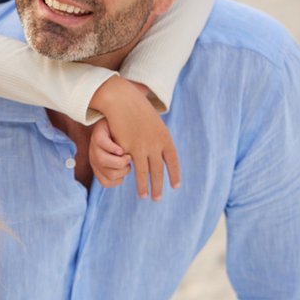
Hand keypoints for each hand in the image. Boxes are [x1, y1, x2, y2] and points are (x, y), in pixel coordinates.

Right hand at [89, 75, 180, 200]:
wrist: (123, 100)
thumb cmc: (138, 109)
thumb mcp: (154, 123)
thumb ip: (159, 137)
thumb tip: (162, 148)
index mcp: (165, 138)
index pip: (173, 161)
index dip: (174, 175)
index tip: (175, 186)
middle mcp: (155, 145)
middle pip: (159, 170)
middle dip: (158, 186)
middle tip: (157, 198)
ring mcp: (141, 147)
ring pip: (144, 172)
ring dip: (144, 186)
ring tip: (144, 196)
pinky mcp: (126, 147)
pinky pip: (129, 164)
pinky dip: (131, 174)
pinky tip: (130, 181)